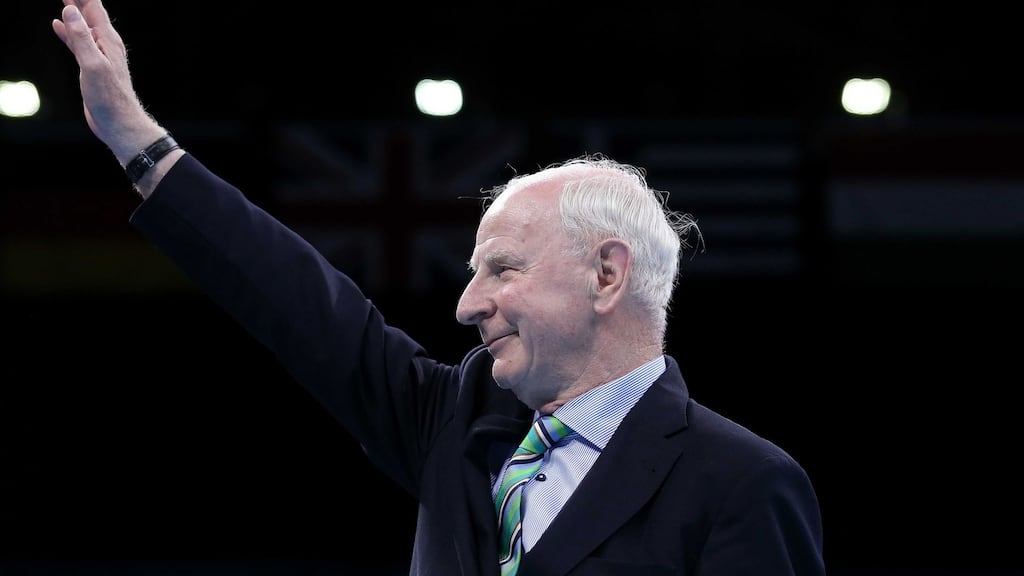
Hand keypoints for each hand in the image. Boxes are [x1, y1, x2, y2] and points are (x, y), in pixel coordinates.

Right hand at [51, 0, 165, 164]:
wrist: (119, 123)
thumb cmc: (110, 98)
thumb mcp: (93, 65)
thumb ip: (82, 38)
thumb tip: (70, 10)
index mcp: (107, 39)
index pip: (92, 6)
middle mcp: (105, 43)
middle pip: (88, 11)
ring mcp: (99, 54)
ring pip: (82, 25)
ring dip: (72, 10)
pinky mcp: (91, 65)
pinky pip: (77, 41)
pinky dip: (67, 31)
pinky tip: (56, 24)